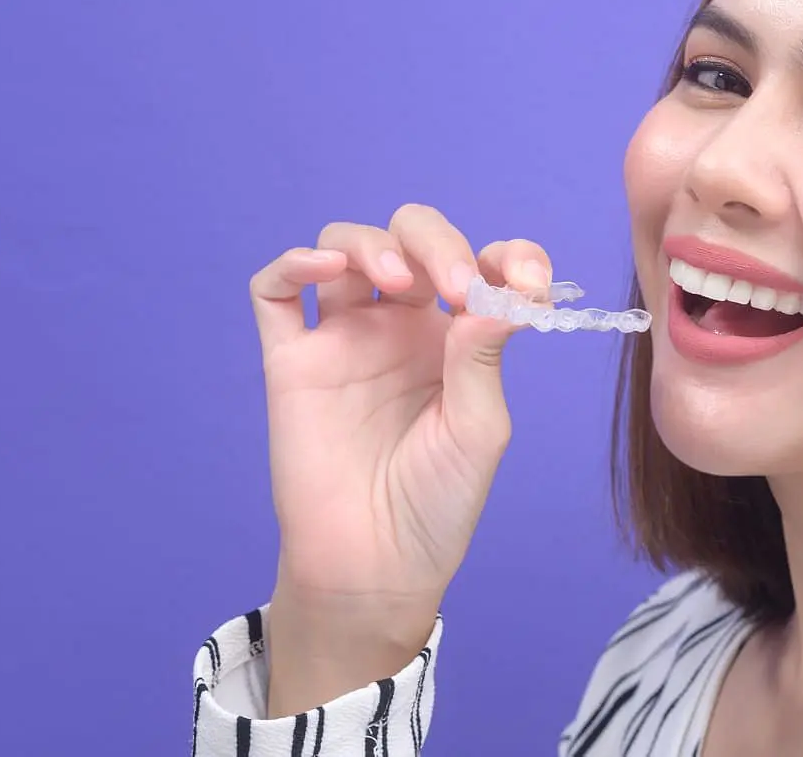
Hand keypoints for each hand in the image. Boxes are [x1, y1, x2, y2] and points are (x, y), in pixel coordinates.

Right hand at [247, 203, 550, 712]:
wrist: (375, 566)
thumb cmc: (437, 502)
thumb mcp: (480, 427)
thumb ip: (483, 355)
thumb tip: (496, 291)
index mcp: (458, 336)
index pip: (482, 264)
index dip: (508, 257)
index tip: (527, 279)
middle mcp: (402, 325)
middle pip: (412, 237)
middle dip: (436, 242)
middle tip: (452, 284)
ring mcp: (344, 337)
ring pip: (346, 246)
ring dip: (373, 243)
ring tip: (395, 279)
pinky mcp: (292, 361)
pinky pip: (275, 292)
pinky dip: (293, 263)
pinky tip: (324, 269)